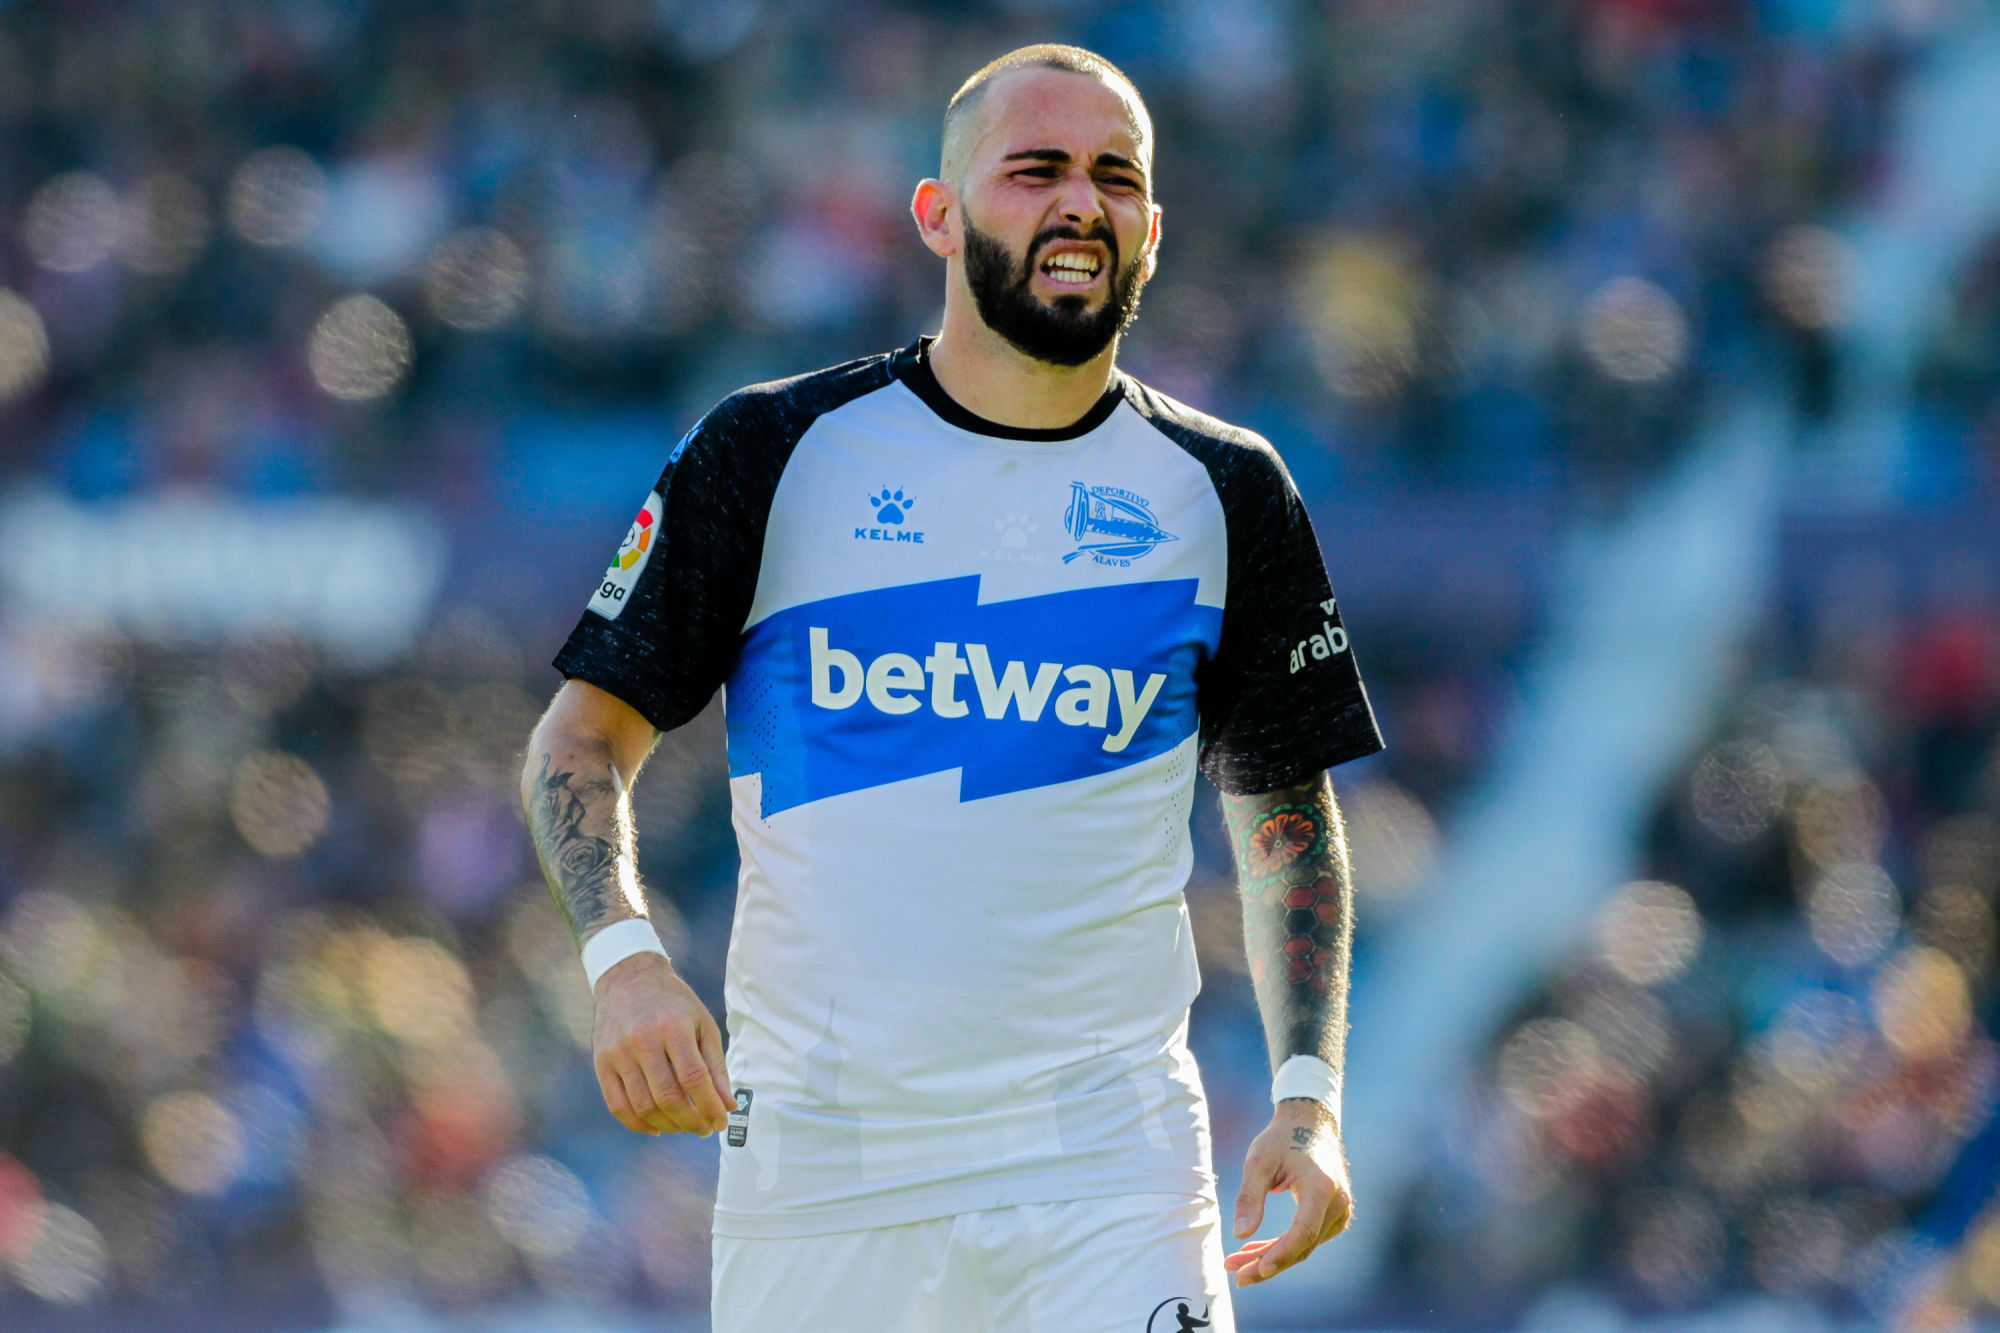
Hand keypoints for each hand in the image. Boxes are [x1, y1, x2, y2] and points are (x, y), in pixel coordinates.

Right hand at [591, 952, 734, 1136]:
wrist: (628, 978)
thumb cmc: (674, 1004)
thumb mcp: (702, 1024)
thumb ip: (716, 1066)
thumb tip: (728, 1105)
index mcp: (673, 1027)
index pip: (694, 1078)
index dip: (710, 1106)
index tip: (721, 1120)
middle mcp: (643, 1040)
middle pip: (668, 1097)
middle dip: (691, 1121)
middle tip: (704, 1129)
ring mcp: (618, 1053)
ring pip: (643, 1106)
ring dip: (668, 1126)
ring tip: (684, 1127)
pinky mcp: (601, 1063)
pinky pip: (617, 1105)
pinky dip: (638, 1124)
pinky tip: (657, 1128)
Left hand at [1225, 1099, 1351, 1286]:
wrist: (1310, 1123)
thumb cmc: (1281, 1139)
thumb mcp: (1258, 1162)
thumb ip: (1249, 1197)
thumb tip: (1240, 1235)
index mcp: (1321, 1187)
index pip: (1303, 1232)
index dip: (1280, 1254)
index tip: (1256, 1270)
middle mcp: (1337, 1202)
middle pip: (1303, 1245)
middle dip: (1268, 1263)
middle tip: (1236, 1276)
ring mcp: (1340, 1210)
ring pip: (1304, 1246)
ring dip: (1271, 1256)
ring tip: (1236, 1263)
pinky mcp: (1334, 1215)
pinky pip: (1307, 1238)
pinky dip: (1283, 1246)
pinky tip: (1254, 1251)